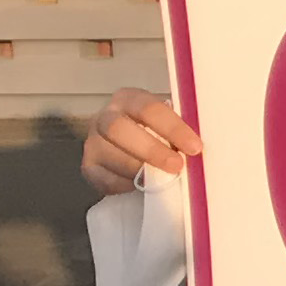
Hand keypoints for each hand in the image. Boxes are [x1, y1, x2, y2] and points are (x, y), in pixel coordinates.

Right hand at [80, 87, 198, 195]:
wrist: (131, 150)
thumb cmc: (158, 135)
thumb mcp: (168, 126)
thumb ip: (178, 133)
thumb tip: (197, 150)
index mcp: (129, 99)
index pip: (148, 108)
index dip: (172, 128)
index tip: (194, 148)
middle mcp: (106, 116)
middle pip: (119, 129)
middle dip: (151, 150)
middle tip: (176, 166)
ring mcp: (93, 142)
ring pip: (110, 156)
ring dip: (139, 171)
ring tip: (162, 180)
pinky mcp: (89, 166)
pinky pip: (104, 179)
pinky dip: (125, 185)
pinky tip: (142, 187)